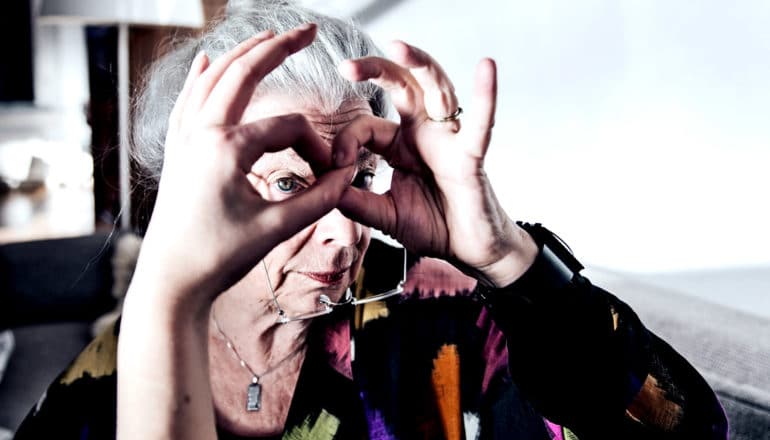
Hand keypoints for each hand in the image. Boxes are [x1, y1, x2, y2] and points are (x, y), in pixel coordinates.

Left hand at [134, 25, 351, 310]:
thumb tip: (348, 175)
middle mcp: (202, 133)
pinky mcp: (177, 152)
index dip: (317, 146)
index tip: (329, 174)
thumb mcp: (276, 228)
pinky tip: (203, 61)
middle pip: (243, 73)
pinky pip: (187, 101)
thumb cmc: (218, 257)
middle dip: (277, 48)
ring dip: (241, 54)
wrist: (171, 281)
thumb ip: (319, 198)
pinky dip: (199, 77)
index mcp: (227, 148)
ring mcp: (185, 139)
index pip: (289, 127)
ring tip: (268, 36)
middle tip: (307, 29)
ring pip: (212, 79)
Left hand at [334, 41, 536, 286]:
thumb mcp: (383, 215)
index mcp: (400, 146)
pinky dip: (486, 96)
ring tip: (399, 47)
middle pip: (401, 87)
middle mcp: (423, 134)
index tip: (335, 165)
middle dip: (376, 70)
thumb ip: (355, 202)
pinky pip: (480, 123)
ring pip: (435, 89)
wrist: (467, 250)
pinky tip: (486, 68)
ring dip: (420, 65)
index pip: (367, 127)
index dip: (346, 141)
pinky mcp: (471, 155)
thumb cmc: (433, 226)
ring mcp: (448, 140)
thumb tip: (323, 186)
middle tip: (347, 66)